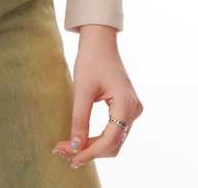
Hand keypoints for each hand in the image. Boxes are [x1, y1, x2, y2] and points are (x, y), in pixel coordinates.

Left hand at [52, 26, 142, 169]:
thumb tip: (75, 148)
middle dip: (89, 152)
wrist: (100, 41)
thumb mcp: (82, 90)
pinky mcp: (127, 108)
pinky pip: (114, 131)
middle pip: (113, 144)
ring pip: (114, 140)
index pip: (110, 140)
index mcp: (126, 105)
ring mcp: (133, 110)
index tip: (69, 156)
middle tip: (63, 153)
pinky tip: (81, 142)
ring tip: (69, 150)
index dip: (89, 152)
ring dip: (93, 148)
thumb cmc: (91, 59)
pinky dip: (98, 139)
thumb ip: (79, 120)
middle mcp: (134, 110)